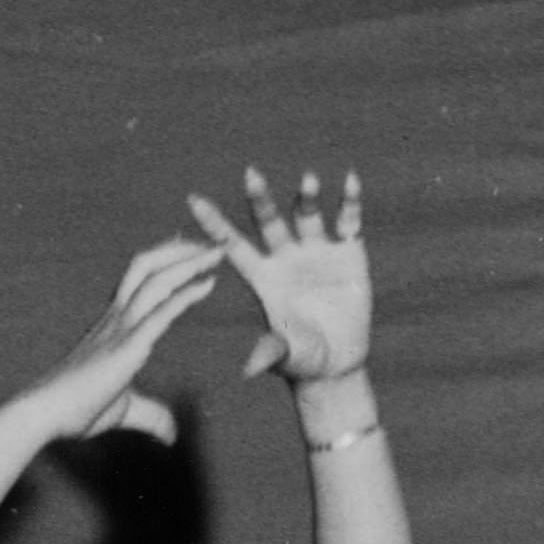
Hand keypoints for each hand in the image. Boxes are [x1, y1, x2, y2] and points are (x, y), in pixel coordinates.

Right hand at [46, 237, 230, 446]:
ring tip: (218, 252)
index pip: (139, 280)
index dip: (164, 261)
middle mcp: (116, 318)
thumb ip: (150, 415)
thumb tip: (171, 434)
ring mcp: (120, 328)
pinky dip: (186, 294)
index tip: (189, 249)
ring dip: (189, 262)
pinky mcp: (127, 346)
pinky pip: (161, 311)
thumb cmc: (74, 411)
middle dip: (180, 250)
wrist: (44, 415)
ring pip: (156, 280)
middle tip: (210, 243)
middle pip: (148, 267)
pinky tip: (208, 283)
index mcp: (112, 327)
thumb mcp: (122, 411)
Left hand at [182, 170, 373, 387]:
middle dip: (260, 200)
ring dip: (306, 198)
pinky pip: (348, 221)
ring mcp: (316, 251)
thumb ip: (269, 352)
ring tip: (307, 180)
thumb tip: (249, 368)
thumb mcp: (284, 356)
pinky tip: (350, 181)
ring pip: (307, 216)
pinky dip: (350, 201)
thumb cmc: (301, 360)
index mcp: (262, 277)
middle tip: (250, 175)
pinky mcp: (348, 252)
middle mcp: (285, 257)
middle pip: (269, 222)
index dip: (214, 224)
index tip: (193, 201)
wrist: (336, 363)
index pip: (232, 245)